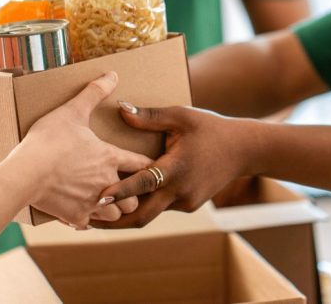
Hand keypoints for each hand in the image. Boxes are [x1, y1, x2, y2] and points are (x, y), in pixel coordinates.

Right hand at [4, 72, 151, 227]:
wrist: (25, 174)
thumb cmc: (49, 141)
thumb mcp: (72, 111)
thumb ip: (94, 93)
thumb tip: (113, 74)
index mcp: (110, 157)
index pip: (142, 165)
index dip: (148, 166)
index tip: (151, 167)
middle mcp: (107, 182)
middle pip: (134, 196)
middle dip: (133, 193)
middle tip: (125, 187)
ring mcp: (92, 202)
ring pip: (116, 214)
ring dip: (113, 209)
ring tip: (105, 201)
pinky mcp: (75, 217)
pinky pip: (89, 224)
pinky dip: (88, 219)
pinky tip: (81, 212)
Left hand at [90, 103, 254, 228]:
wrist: (244, 150)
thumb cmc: (211, 128)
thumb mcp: (181, 116)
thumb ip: (149, 117)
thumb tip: (120, 108)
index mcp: (176, 168)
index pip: (141, 184)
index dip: (118, 194)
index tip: (96, 200)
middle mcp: (180, 191)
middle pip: (142, 216)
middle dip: (114, 222)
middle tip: (86, 221)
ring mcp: (186, 202)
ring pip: (151, 213)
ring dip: (126, 214)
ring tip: (98, 216)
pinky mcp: (189, 205)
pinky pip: (162, 207)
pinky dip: (144, 206)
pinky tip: (125, 204)